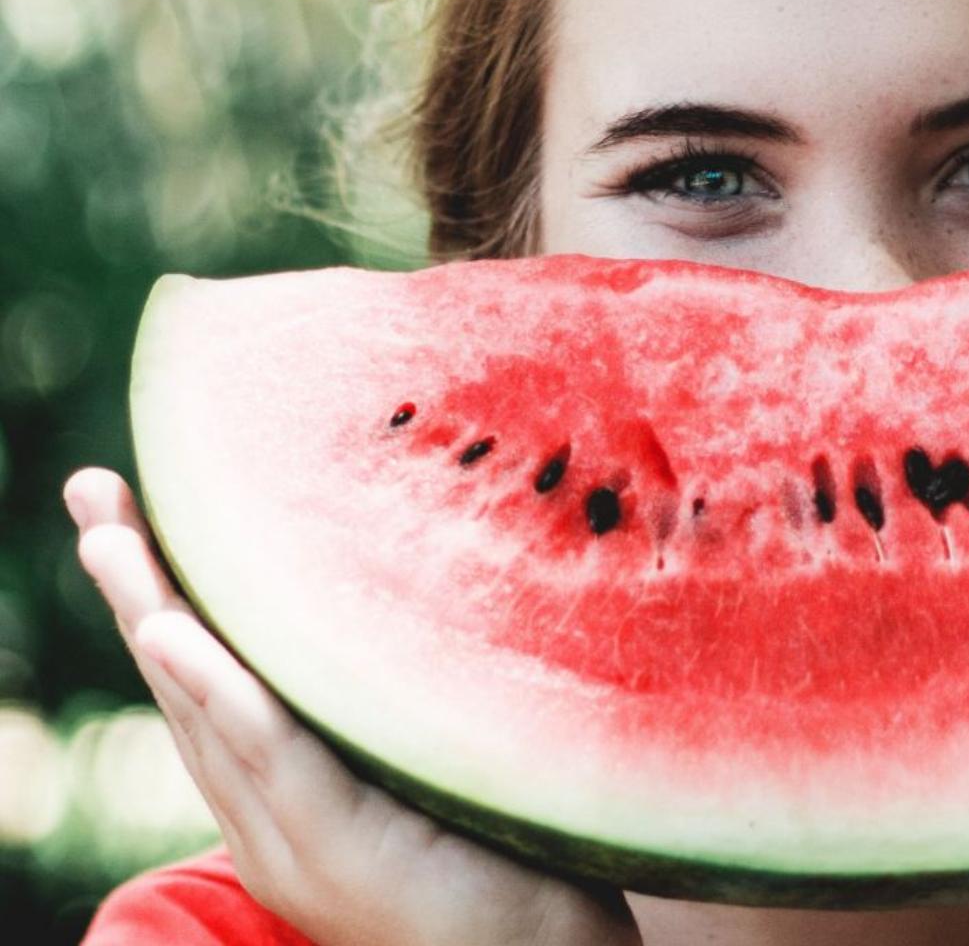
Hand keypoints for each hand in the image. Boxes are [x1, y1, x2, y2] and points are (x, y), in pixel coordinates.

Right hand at [64, 467, 641, 945]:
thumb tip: (401, 584)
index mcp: (280, 794)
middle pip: (186, 684)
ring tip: (108, 536)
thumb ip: (384, 698)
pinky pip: (272, 757)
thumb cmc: (500, 853)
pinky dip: (220, 692)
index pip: (207, 681)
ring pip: (208, 712)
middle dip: (134, 586)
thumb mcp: (419, 757)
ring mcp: (292, 837)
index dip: (162, 596)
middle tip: (94, 489)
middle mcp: (266, 815)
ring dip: (153, 617)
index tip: (129, 506)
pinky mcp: (340, 849)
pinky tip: (171, 633)